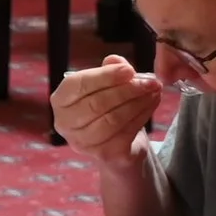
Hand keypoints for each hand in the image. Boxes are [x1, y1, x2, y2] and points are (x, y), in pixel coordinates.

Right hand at [50, 58, 164, 169]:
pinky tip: (153, 103)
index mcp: (61, 101)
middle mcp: (65, 124)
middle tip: (150, 81)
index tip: (129, 70)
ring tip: (154, 91)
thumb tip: (115, 61)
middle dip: (127, 90)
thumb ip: (109, 70)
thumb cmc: (108, 108)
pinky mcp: (104, 154)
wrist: (117, 145)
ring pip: (113, 119)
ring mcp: (83, 143)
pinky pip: (126, 132)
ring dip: (138, 102)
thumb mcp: (106, 85)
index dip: (105, 76)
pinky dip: (143, 115)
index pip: (78, 85)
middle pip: (97, 103)